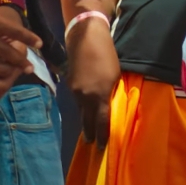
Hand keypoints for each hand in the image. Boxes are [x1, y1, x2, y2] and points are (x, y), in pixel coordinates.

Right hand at [67, 17, 120, 146]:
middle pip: (86, 120)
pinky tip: (84, 112)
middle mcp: (84, 97)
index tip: (102, 146)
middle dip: (90, 132)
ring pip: (80, 111)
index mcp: (98, 95)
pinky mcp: (70, 85)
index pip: (100, 121)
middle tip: (92, 144)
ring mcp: (75, 91)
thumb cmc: (106, 54)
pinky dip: (81, 108)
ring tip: (89, 132)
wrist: (85, 38)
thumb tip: (107, 104)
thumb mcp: (115, 75)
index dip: (102, 134)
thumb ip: (111, 92)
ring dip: (85, 121)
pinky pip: (76, 101)